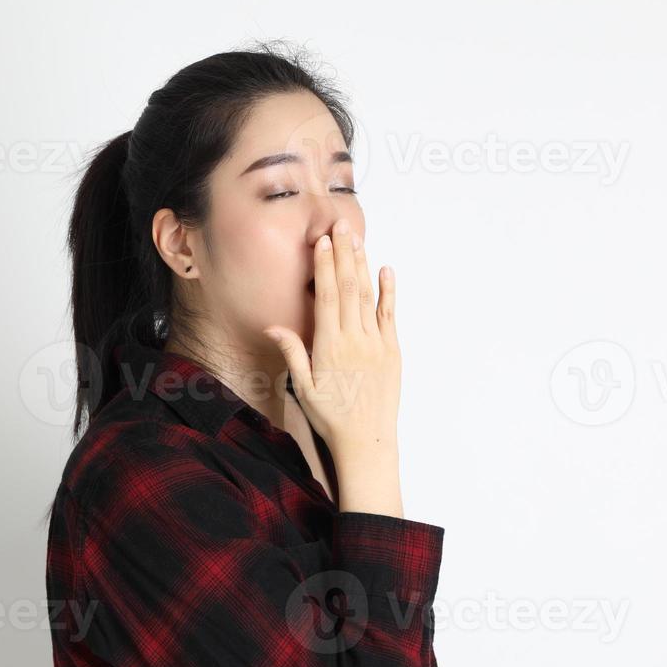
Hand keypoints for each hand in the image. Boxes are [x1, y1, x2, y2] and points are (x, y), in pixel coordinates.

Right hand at [261, 218, 400, 467]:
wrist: (367, 441)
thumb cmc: (331, 417)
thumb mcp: (303, 388)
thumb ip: (292, 352)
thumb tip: (273, 325)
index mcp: (330, 346)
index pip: (326, 296)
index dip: (324, 265)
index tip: (323, 241)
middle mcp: (355, 340)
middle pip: (348, 288)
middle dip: (344, 254)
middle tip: (341, 225)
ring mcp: (377, 344)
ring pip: (368, 296)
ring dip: (362, 266)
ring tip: (357, 239)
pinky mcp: (392, 351)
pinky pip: (390, 315)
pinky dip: (389, 291)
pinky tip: (386, 270)